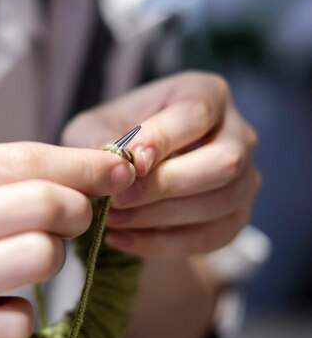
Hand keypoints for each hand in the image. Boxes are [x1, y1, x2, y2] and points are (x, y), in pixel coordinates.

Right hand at [0, 142, 134, 337]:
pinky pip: (17, 324)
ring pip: (37, 258)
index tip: (117, 170)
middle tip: (74, 219)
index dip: (83, 165)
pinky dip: (22, 316)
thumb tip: (94, 170)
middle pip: (40, 206)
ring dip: (51, 258)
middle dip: (77, 211)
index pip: (21, 160)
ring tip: (29, 259)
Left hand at [62, 71, 259, 258]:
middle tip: (117, 199)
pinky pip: (210, 237)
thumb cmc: (111, 140)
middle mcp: (237, 132)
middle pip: (223, 162)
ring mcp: (245, 177)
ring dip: (160, 217)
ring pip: (219, 203)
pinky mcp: (235, 216)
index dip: (164, 139)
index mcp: (205, 93)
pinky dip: (162, 244)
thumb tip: (114, 162)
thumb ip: (99, 140)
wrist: (125, 176)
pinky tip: (121, 240)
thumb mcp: (93, 129)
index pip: (196, 114)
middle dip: (166, 185)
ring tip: (111, 221)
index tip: (130, 163)